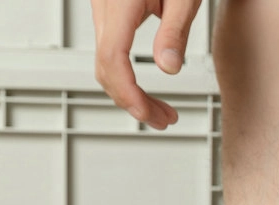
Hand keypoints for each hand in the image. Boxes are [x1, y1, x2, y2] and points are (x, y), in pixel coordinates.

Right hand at [91, 0, 201, 129]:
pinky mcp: (110, 11)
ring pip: (105, 62)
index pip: (113, 58)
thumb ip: (175, 32)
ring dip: (129, 93)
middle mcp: (105, 5)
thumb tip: (169, 69)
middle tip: (164, 120)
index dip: (128, 93)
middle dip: (133, 101)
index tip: (147, 115)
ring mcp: (103, 8)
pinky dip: (125, 76)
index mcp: (121, 1)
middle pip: (106, 66)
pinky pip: (109, 51)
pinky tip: (145, 90)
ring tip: (161, 112)